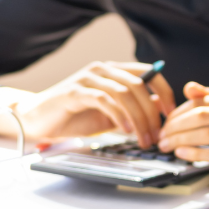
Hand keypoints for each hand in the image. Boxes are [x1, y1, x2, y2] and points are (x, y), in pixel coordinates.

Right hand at [0, 61, 173, 147]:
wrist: (36, 120)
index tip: (172, 115)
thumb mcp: (110, 114)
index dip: (165, 92)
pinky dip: (119, 115)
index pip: (149, 73)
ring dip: (139, 118)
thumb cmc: (74, 117)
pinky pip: (104, 99)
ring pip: (125, 92)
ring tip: (143, 138)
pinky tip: (126, 131)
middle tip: (157, 136)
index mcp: (114, 71)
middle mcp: (103, 69)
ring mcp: (88, 78)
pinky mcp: (75, 91)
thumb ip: (132, 109)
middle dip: (152, 113)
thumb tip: (160, 110)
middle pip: (139, 85)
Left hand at [158, 82, 208, 193]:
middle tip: (161, 136)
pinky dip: (197, 153)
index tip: (164, 123)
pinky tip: (184, 155)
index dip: (177, 113)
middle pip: (202, 115)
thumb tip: (189, 87)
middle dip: (175, 126)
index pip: (201, 102)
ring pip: (208, 133)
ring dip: (181, 140)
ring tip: (167, 146)